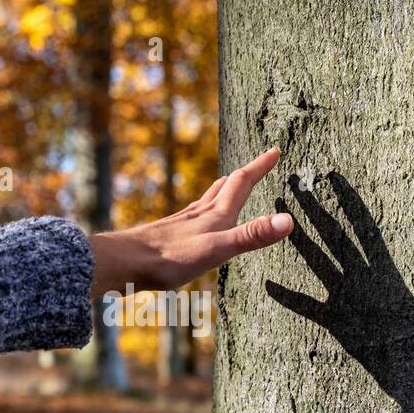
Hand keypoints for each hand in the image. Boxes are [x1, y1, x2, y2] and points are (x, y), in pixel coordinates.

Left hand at [89, 148, 292, 297]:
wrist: (126, 262)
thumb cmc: (170, 258)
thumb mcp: (217, 249)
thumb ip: (251, 236)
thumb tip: (288, 220)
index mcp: (216, 216)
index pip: (243, 182)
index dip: (260, 166)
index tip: (275, 150)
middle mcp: (200, 214)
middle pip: (226, 186)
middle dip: (245, 175)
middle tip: (258, 165)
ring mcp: (183, 223)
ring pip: (208, 199)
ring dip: (223, 189)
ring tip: (230, 184)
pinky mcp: (169, 234)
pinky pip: (192, 215)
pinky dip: (203, 208)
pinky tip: (195, 217)